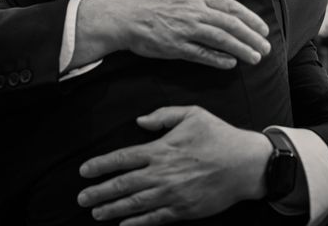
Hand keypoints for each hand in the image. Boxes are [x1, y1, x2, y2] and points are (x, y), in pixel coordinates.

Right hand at [77, 0, 270, 69]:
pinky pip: (200, 54)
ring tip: (255, 58)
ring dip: (241, 49)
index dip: (249, 18)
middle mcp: (193, 12)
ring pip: (220, 39)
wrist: (121, 15)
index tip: (263, 28)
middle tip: (266, 48)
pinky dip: (217, 59)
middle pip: (230, 24)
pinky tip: (230, 64)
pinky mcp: (174, 46)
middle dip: (251, 37)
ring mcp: (184, 29)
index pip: (230, 7)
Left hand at [77, 106, 271, 224]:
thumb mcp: (192, 113)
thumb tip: (139, 121)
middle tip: (81, 198)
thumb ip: (163, 116)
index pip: (123, 158)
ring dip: (113, 209)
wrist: (247, 164)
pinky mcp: (184, 210)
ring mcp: (173, 194)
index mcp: (162, 149)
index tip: (84, 171)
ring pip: (135, 204)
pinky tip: (124, 225)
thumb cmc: (219, 135)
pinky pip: (155, 219)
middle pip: (123, 184)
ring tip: (96, 213)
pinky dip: (138, 223)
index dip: (101, 165)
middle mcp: (163, 173)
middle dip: (99, 192)